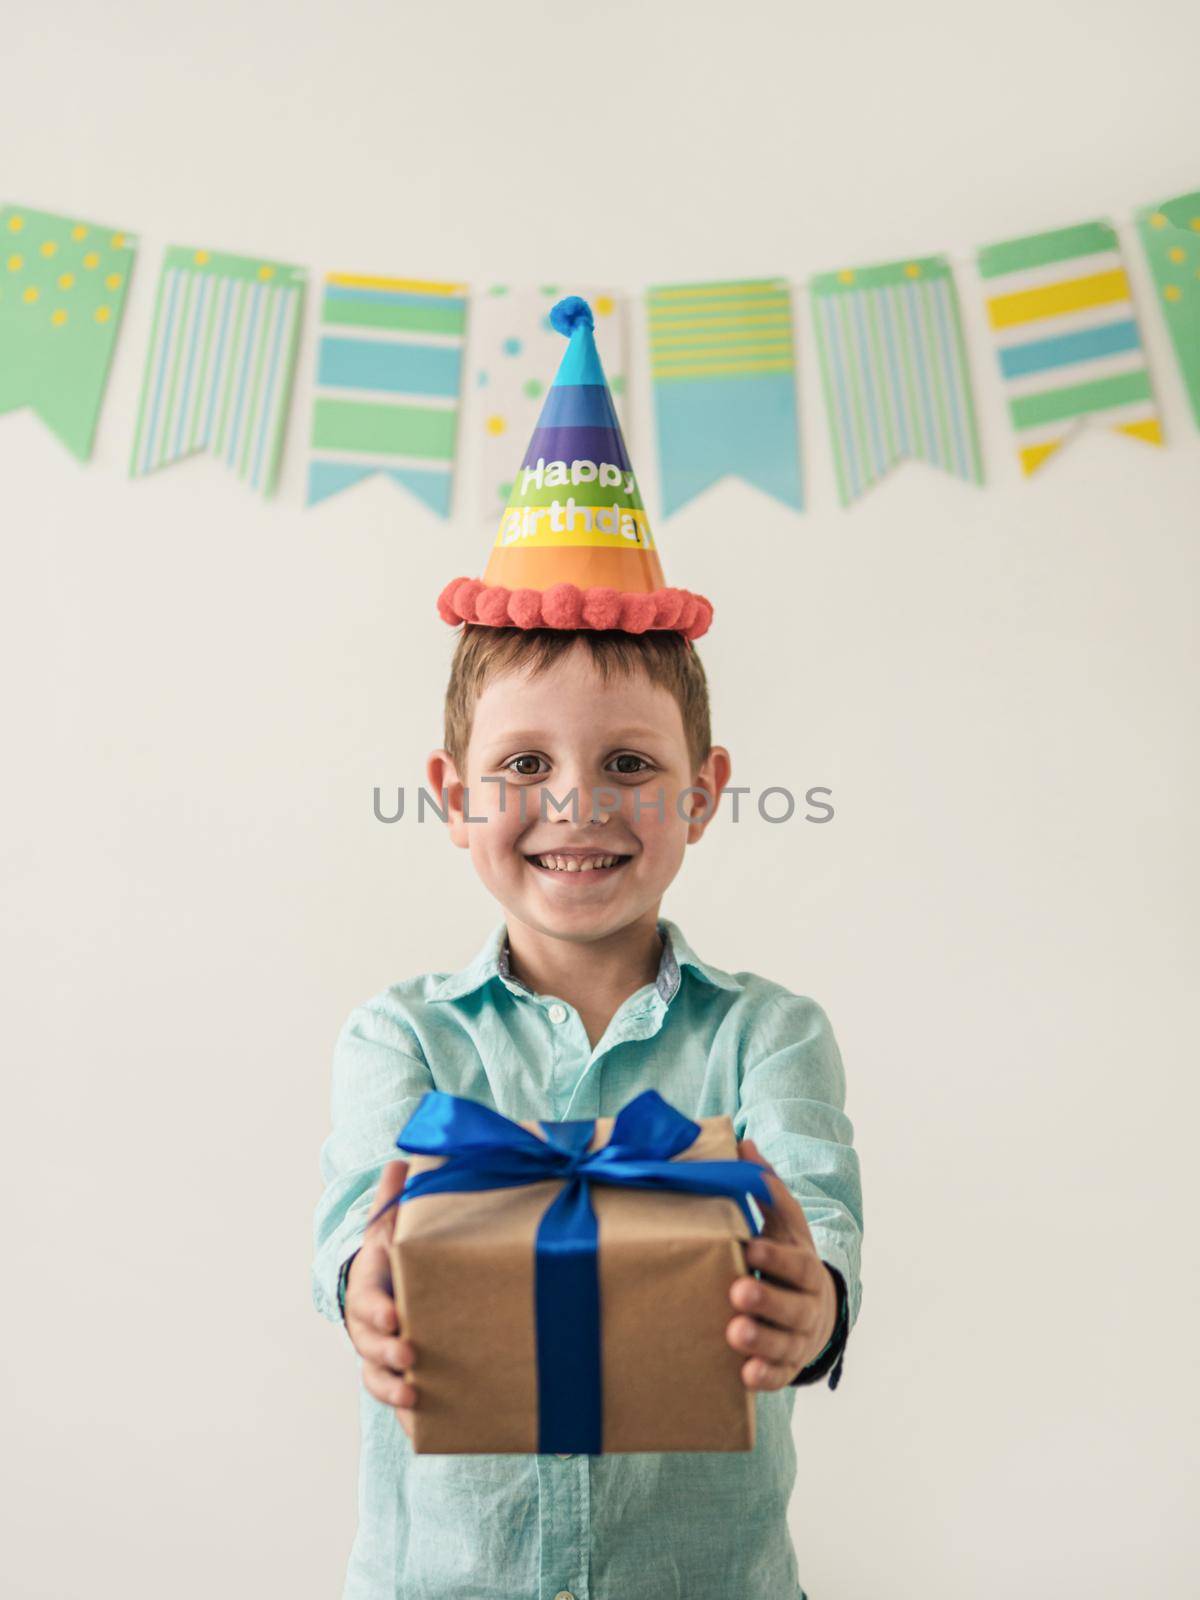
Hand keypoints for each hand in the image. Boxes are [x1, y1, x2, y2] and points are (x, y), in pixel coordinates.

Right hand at [343, 1160, 418, 1437]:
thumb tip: (403, 1159)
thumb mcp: (393, 1225)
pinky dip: (408, 1420)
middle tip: (412, 1357)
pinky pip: (397, 1404)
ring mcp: (379, 1356)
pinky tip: (424, 1432)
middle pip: (369, 1345)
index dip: (378, 1311)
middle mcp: (368, 1326)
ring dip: (392, 1390)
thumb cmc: (394, 1256)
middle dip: (387, 1353)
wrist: (385, 1290)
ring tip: (415, 1398)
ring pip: (376, 1379)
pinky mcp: (397, 1378)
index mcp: (370, 1285)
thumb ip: (397, 1198)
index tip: (395, 1318)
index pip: (367, 1299)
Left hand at [726, 1137, 838, 1389]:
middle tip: (737, 1292)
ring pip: (785, 1343)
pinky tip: (746, 1373)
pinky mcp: (787, 1364)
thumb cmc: (787, 1257)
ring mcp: (799, 1339)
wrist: (814, 1309)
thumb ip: (765, 1188)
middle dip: (767, 1300)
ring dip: (762, 1339)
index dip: (775, 1258)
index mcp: (805, 1265)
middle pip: (793, 1306)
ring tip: (735, 1333)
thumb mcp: (783, 1223)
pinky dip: (766, 1376)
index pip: (796, 1262)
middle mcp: (807, 1304)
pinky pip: (780, 1375)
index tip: (748, 1248)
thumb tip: (742, 1145)